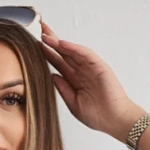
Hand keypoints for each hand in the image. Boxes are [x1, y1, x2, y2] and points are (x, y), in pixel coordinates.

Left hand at [40, 21, 141, 137]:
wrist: (114, 121)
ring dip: (59, 42)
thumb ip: (63, 89)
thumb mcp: (73, 103)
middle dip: (52, 41)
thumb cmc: (97, 115)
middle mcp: (81, 71)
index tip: (35, 45)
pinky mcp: (99, 66)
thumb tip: (52, 75)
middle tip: (40, 29)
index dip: (47, 53)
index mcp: (74, 80)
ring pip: (72, 51)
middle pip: (64, 53)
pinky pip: (85, 54)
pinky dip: (74, 48)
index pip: (58, 63)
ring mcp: (90, 68)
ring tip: (46, 35)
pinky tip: (62, 43)